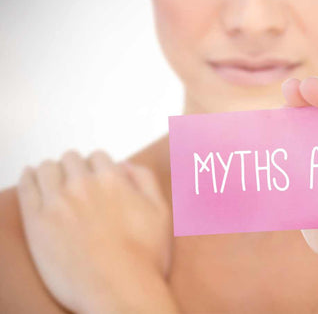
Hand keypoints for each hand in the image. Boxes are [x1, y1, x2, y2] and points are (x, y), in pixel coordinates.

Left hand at [16, 149, 176, 312]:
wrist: (121, 291)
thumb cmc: (145, 256)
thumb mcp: (161, 212)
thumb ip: (145, 179)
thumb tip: (124, 164)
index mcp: (113, 179)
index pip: (98, 157)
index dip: (99, 167)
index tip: (97, 179)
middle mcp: (83, 185)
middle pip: (71, 159)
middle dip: (76, 168)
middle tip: (79, 185)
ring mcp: (57, 202)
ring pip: (48, 169)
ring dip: (54, 172)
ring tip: (57, 184)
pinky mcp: (37, 222)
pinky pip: (27, 187)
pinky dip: (29, 178)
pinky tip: (32, 178)